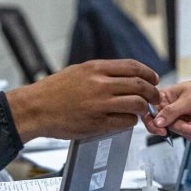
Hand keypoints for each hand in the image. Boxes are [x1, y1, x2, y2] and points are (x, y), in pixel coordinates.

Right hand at [5, 60, 160, 140]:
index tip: (153, 79)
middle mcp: (100, 84)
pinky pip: (125, 122)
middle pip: (139, 85)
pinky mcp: (97, 123)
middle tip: (154, 97)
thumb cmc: (53, 91)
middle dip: (152, 92)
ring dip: (144, 108)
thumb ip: (101, 73)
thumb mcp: (78, 72)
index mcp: (95, 69)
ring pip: (136, 104)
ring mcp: (100, 104)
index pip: (133, 67)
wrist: (35, 108)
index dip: (148, 73)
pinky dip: (131, 121)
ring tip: (142, 111)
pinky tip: (126, 120)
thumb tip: (124, 76)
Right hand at [146, 77, 190, 138]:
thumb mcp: (188, 100)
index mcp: (165, 97)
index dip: (153, 124)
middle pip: (169, 126)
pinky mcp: (190, 125)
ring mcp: (180, 118)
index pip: (150, 112)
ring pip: (181, 132)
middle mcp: (170, 109)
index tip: (162, 131)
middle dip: (186, 127)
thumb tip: (157, 122)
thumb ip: (171, 112)